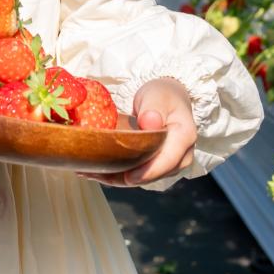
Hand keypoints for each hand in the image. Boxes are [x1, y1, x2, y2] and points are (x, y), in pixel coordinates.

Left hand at [79, 78, 197, 186]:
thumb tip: (150, 123)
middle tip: (95, 172)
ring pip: (141, 177)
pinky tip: (95, 171)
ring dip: (115, 178)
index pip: (168, 160)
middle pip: (153, 174)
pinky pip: (136, 174)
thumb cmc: (162, 95)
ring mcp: (168, 164)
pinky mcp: (155, 166)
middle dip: (124, 178)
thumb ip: (153, 109)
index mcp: (184, 137)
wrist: (166, 99)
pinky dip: (116, 174)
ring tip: (89, 172)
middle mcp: (180, 156)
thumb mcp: (156, 95)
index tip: (128, 177)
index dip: (148, 172)